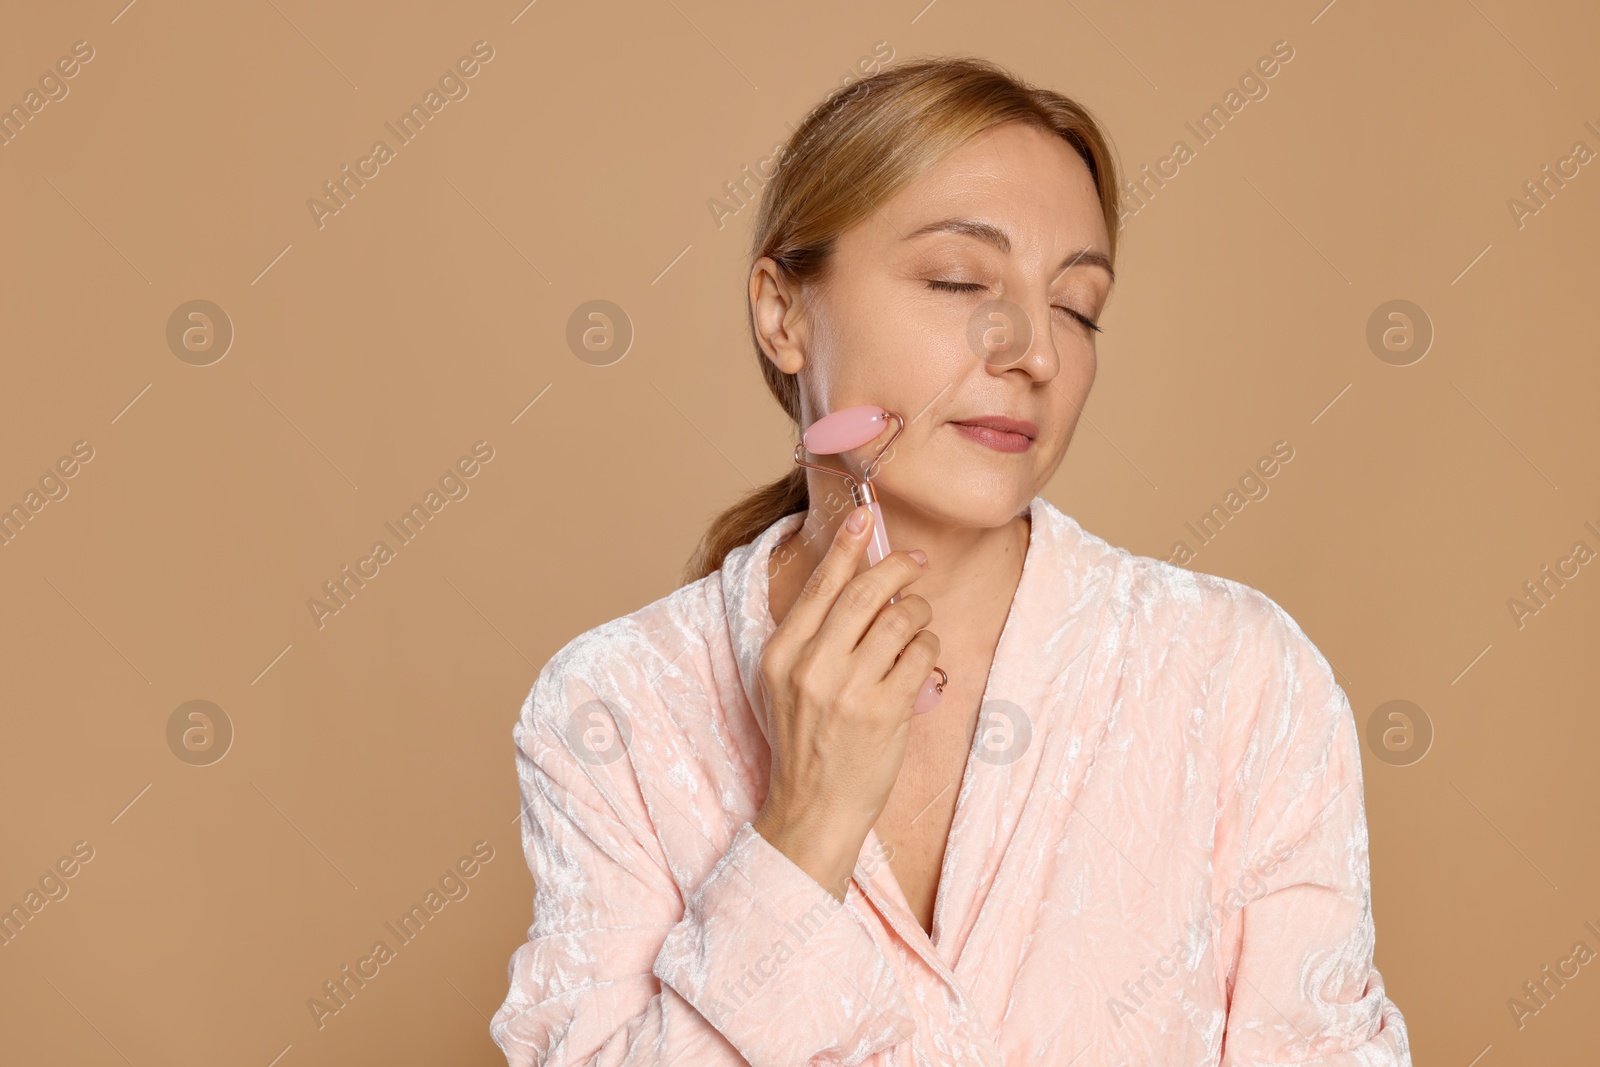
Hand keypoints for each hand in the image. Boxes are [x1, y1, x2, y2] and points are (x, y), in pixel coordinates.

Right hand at [752, 504, 942, 900]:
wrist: (812, 810)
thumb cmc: (806, 743)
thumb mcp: (788, 684)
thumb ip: (814, 636)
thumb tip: (859, 580)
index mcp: (781, 654)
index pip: (821, 585)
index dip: (848, 545)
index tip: (866, 516)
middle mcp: (811, 667)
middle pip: (867, 591)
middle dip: (899, 567)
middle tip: (916, 562)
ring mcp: (849, 689)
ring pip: (903, 619)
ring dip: (919, 615)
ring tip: (915, 629)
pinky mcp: (885, 711)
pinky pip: (922, 654)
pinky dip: (928, 651)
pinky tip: (918, 665)